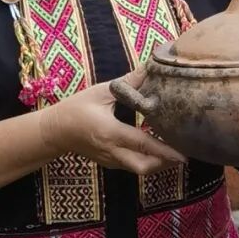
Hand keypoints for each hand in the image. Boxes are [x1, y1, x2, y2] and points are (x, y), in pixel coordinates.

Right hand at [41, 77, 185, 176]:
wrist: (54, 131)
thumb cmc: (76, 108)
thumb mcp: (100, 92)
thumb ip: (127, 83)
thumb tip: (150, 68)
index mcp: (110, 132)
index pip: (143, 144)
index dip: (165, 151)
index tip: (183, 154)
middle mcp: (112, 151)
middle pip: (144, 167)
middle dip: (165, 163)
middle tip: (183, 153)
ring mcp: (110, 160)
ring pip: (139, 170)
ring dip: (158, 164)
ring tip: (174, 153)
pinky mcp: (109, 163)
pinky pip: (132, 167)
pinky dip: (146, 162)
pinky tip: (156, 152)